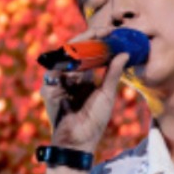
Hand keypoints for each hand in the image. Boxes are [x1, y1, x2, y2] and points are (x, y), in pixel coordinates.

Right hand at [40, 28, 129, 153]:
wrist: (79, 142)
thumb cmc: (94, 122)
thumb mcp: (107, 94)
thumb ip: (113, 74)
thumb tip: (125, 54)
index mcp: (85, 77)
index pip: (89, 53)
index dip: (99, 41)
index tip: (113, 32)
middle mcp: (70, 76)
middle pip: (76, 50)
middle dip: (90, 39)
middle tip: (105, 31)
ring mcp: (58, 82)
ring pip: (65, 56)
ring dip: (80, 48)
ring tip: (95, 41)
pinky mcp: (48, 89)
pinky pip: (55, 70)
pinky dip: (67, 64)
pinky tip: (79, 61)